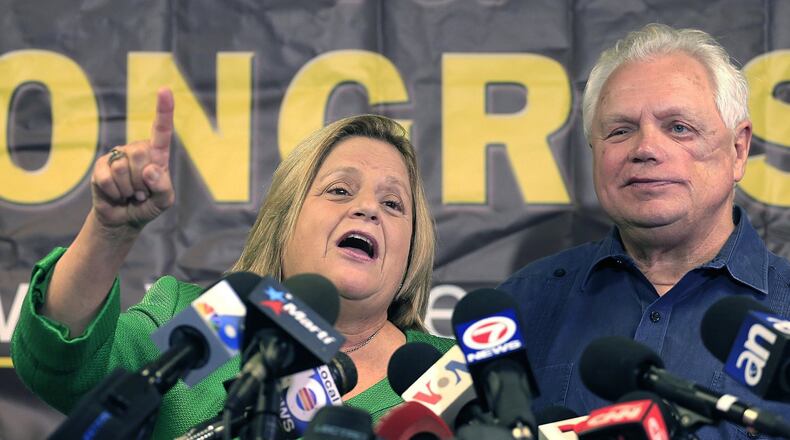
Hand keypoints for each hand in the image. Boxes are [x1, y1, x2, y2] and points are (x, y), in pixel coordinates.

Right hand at [90, 88, 175, 232]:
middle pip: (140, 154)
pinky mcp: (101, 166)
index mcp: (157, 153)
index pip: (162, 130)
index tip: (165, 90)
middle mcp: (137, 149)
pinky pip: (107, 178)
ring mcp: (117, 155)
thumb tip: (150, 170)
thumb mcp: (164, 201)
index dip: (164, 110)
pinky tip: (117, 194)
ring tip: (130, 193)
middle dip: (142, 180)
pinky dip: (115, 192)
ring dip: (129, 188)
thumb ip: (164, 188)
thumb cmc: (148, 205)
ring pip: (122, 168)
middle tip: (142, 191)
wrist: (123, 219)